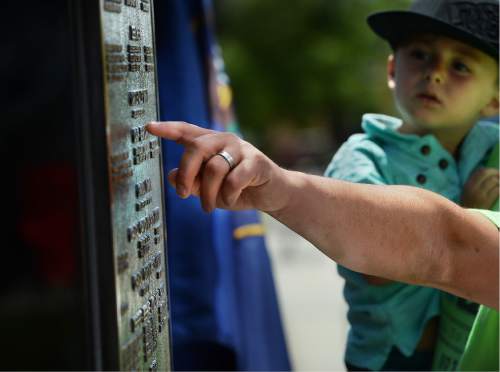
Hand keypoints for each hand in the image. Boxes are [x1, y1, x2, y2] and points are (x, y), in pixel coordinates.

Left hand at [146, 121, 287, 212]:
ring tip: (208, 207)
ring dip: (208, 193)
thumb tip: (171, 177)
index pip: (186, 131)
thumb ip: (191, 182)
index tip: (149, 127)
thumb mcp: (209, 189)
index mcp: (210, 143)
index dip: (168, 128)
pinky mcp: (256, 161)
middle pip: (197, 148)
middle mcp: (224, 140)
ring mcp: (241, 149)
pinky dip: (228, 195)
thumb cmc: (236, 188)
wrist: (271, 193)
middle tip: (182, 195)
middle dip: (186, 173)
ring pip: (214, 168)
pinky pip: (233, 179)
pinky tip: (231, 200)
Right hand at [461, 167, 498, 208]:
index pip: (480, 171)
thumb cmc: (470, 206)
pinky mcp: (486, 201)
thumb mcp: (468, 193)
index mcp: (468, 185)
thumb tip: (489, 173)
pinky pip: (497, 190)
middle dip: (497, 173)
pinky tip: (499, 192)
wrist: (466, 221)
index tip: (496, 173)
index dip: (491, 170)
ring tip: (499, 186)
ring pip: (494, 181)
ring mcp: (479, 194)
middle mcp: (472, 188)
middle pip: (487, 173)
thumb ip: (475, 183)